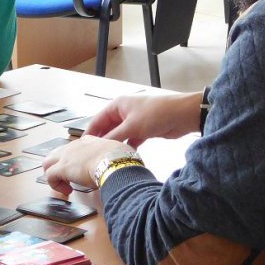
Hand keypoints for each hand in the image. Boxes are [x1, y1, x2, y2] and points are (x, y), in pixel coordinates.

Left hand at [42, 135, 127, 194]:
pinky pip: (50, 176)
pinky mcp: (62, 168)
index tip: (82, 171)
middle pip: (57, 154)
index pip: (75, 149)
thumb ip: (115, 158)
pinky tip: (67, 191)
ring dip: (54, 175)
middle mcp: (75, 146)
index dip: (75, 161)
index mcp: (89, 141)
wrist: (115, 161)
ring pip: (48, 163)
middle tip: (68, 179)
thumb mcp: (118, 154)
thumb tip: (121, 165)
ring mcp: (66, 156)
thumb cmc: (121, 159)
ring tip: (65, 186)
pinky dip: (55, 185)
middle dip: (59, 167)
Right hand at [85, 91, 202, 147]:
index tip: (82, 147)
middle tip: (93, 156)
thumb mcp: (132, 126)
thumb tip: (100, 148)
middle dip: (102, 141)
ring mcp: (134, 122)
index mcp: (117, 105)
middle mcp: (124, 113)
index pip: (97, 120)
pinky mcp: (144, 131)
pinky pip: (130, 141)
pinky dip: (127, 148)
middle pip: (107, 129)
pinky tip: (123, 156)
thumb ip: (114, 137)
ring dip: (115, 146)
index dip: (90, 133)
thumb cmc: (156, 113)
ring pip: (119, 136)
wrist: (182, 115)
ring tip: (105, 159)